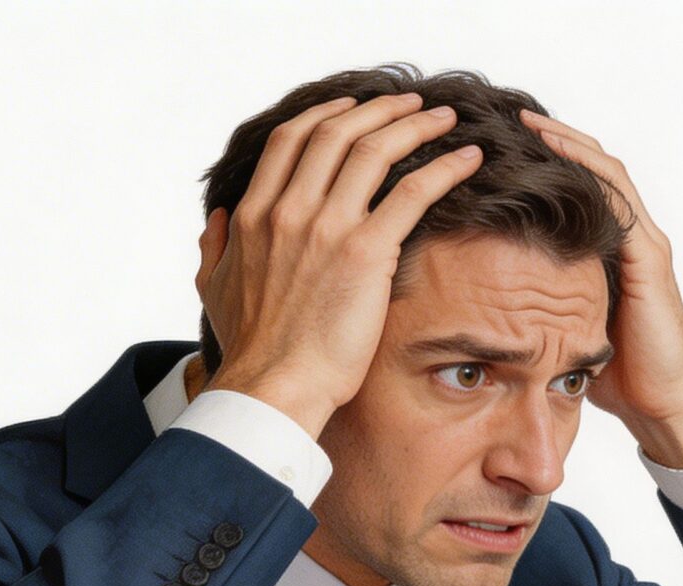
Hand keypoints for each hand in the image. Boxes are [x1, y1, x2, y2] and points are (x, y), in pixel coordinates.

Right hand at [196, 92, 484, 436]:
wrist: (272, 386)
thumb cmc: (251, 349)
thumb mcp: (215, 290)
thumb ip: (214, 248)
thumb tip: (216, 220)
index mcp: (253, 215)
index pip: (290, 140)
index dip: (326, 114)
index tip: (354, 105)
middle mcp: (289, 210)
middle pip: (336, 133)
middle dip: (378, 109)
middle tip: (410, 103)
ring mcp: (326, 227)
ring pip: (374, 151)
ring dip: (414, 126)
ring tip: (444, 118)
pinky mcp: (365, 252)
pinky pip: (412, 193)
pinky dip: (444, 168)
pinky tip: (468, 158)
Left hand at [518, 108, 682, 468]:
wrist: (662, 405)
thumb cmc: (616, 376)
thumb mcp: (566, 327)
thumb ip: (542, 300)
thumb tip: (486, 295)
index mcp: (610, 251)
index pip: (578, 188)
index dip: (544, 161)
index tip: (500, 145)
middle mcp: (631, 237)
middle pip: (592, 167)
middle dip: (552, 138)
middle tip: (506, 117)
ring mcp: (644, 242)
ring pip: (606, 171)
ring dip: (567, 143)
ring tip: (526, 123)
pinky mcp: (649, 256)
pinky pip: (617, 198)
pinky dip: (586, 171)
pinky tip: (554, 156)